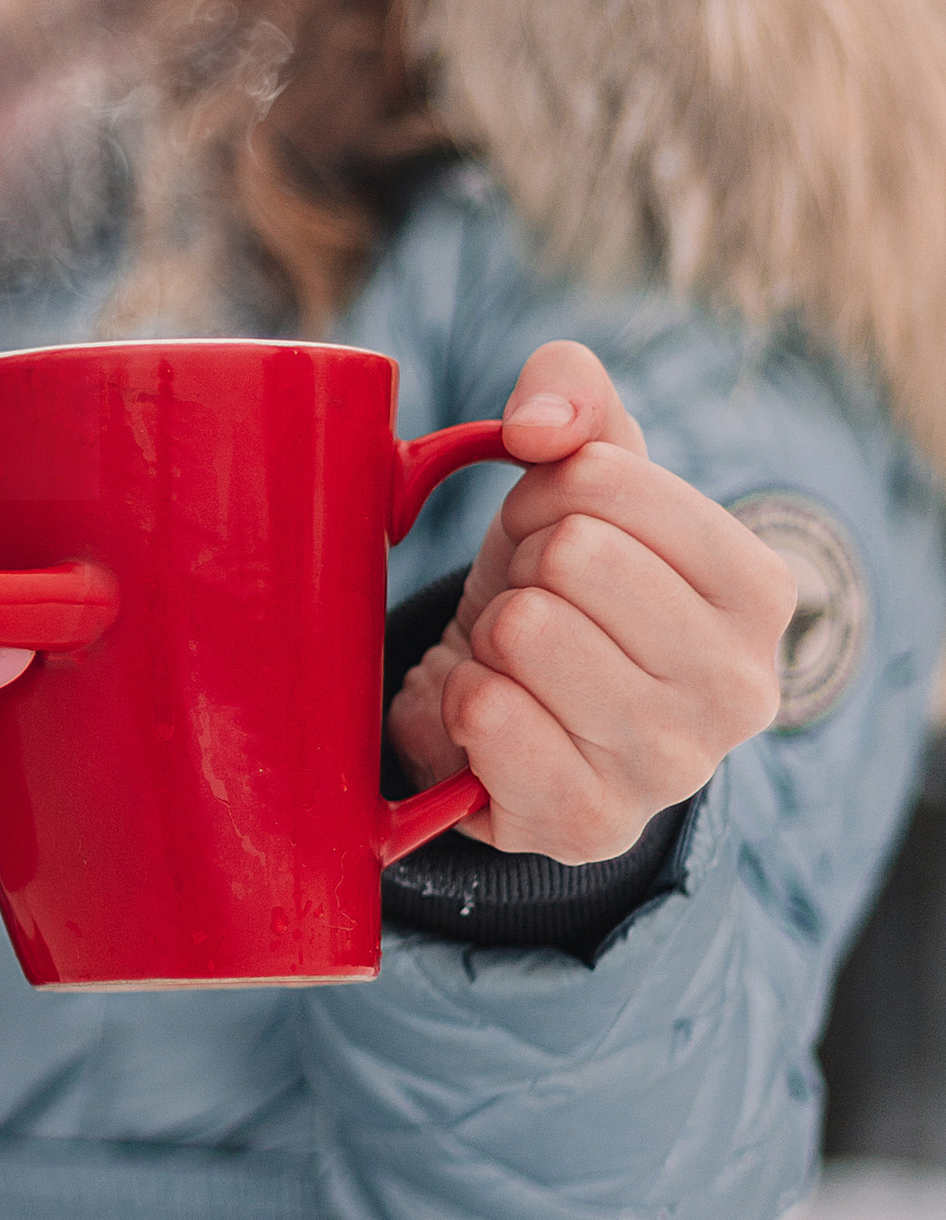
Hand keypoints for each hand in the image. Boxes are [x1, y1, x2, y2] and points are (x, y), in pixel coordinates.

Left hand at [385, 342, 794, 861]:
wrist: (524, 725)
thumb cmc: (562, 590)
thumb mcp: (580, 480)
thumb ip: (573, 396)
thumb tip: (538, 425)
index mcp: (759, 590)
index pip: (603, 478)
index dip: (545, 494)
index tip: (553, 535)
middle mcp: (740, 687)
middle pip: (570, 553)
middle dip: (521, 565)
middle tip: (533, 607)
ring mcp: (669, 766)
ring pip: (525, 629)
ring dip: (492, 635)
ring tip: (517, 663)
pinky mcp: (587, 823)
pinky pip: (486, 715)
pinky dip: (460, 699)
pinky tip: (489, 716)